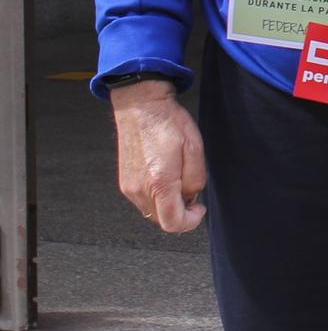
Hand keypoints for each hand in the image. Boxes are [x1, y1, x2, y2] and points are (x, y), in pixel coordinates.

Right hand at [111, 80, 206, 232]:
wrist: (141, 107)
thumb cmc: (169, 123)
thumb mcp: (195, 149)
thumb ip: (195, 179)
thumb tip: (190, 199)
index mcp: (159, 182)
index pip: (172, 223)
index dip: (190, 222)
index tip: (200, 210)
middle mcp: (140, 189)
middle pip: (162, 220)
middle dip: (180, 212)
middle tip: (191, 192)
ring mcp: (129, 187)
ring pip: (152, 212)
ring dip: (168, 205)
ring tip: (178, 179)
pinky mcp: (124, 182)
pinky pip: (144, 201)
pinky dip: (157, 197)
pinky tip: (165, 177)